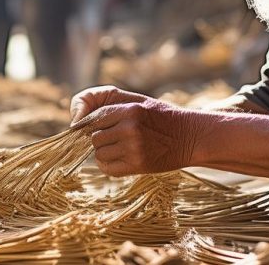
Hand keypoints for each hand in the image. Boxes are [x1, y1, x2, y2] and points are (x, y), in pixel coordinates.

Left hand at [71, 86, 205, 175]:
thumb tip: (78, 120)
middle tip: (112, 137)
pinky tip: (118, 158)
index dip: (89, 124)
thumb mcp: (138, 100)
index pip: (93, 118)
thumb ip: (109, 103)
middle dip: (98, 138)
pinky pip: (107, 168)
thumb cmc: (161, 116)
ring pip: (99, 153)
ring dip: (103, 152)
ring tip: (118, 147)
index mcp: (130, 110)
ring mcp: (134, 148)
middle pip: (93, 137)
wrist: (191, 137)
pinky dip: (107, 165)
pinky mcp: (138, 166)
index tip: (91, 127)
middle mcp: (130, 128)